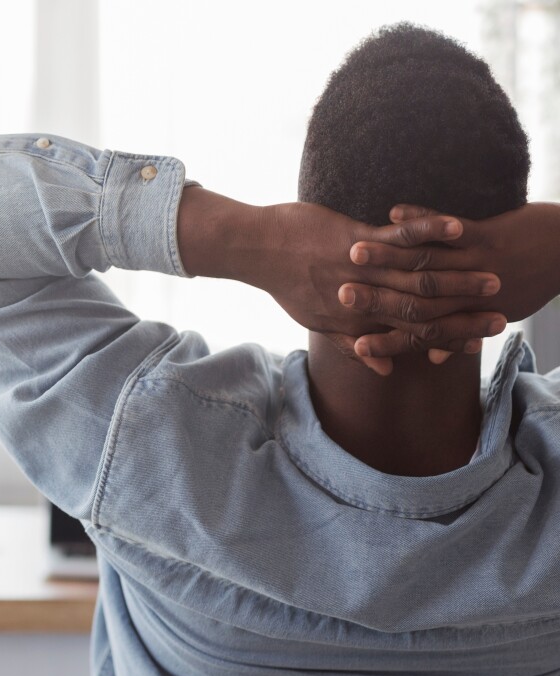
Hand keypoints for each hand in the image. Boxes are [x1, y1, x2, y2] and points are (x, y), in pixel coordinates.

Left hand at [176, 189, 506, 374]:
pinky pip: (398, 236)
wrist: (254, 250)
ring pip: (416, 275)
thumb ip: (351, 344)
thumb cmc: (286, 283)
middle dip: (464, 310)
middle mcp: (361, 300)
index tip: (479, 339)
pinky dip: (428, 230)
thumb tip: (384, 368)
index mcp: (355, 321)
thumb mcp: (316, 321)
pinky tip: (456, 228)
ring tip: (490, 274)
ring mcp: (359, 268)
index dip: (446, 338)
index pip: (409, 334)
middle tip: (499, 308)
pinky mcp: (353, 238)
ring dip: (457, 275)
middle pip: (421, 309)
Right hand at [348, 202, 559, 359]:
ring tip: (353, 251)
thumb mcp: (497, 314)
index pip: (418, 335)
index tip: (356, 343)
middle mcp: (470, 296)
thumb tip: (434, 357)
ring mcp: (480, 265)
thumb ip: (458, 335)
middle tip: (339, 294)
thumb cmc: (531, 284)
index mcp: (468, 317)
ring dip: (386, 255)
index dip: (386, 341)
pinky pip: (449, 229)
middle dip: (373, 297)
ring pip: (424, 262)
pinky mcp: (491, 237)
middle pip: (412, 300)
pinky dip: (420, 220)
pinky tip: (392, 211)